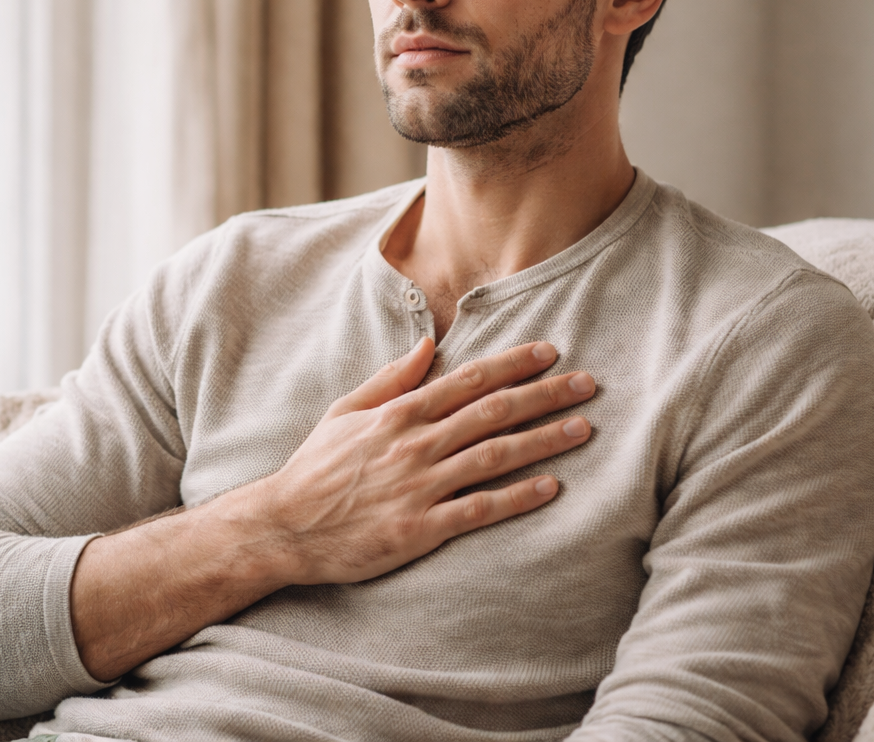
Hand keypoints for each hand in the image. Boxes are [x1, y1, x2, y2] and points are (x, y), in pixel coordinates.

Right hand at [245, 337, 593, 584]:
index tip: (550, 352)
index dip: (512, 364)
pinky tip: (551, 488)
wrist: (285, 526)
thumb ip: (391, 378)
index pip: (467, 380)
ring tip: (583, 428)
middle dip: (544, 394)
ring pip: (494, 456)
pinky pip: (479, 509)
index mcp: (399, 413)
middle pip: (492, 412)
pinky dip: (517, 498)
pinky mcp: (420, 528)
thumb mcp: (344, 411)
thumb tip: (428, 343)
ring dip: (543, 440)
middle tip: (588, 384)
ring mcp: (419, 486)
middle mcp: (414, 444)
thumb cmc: (315, 468)